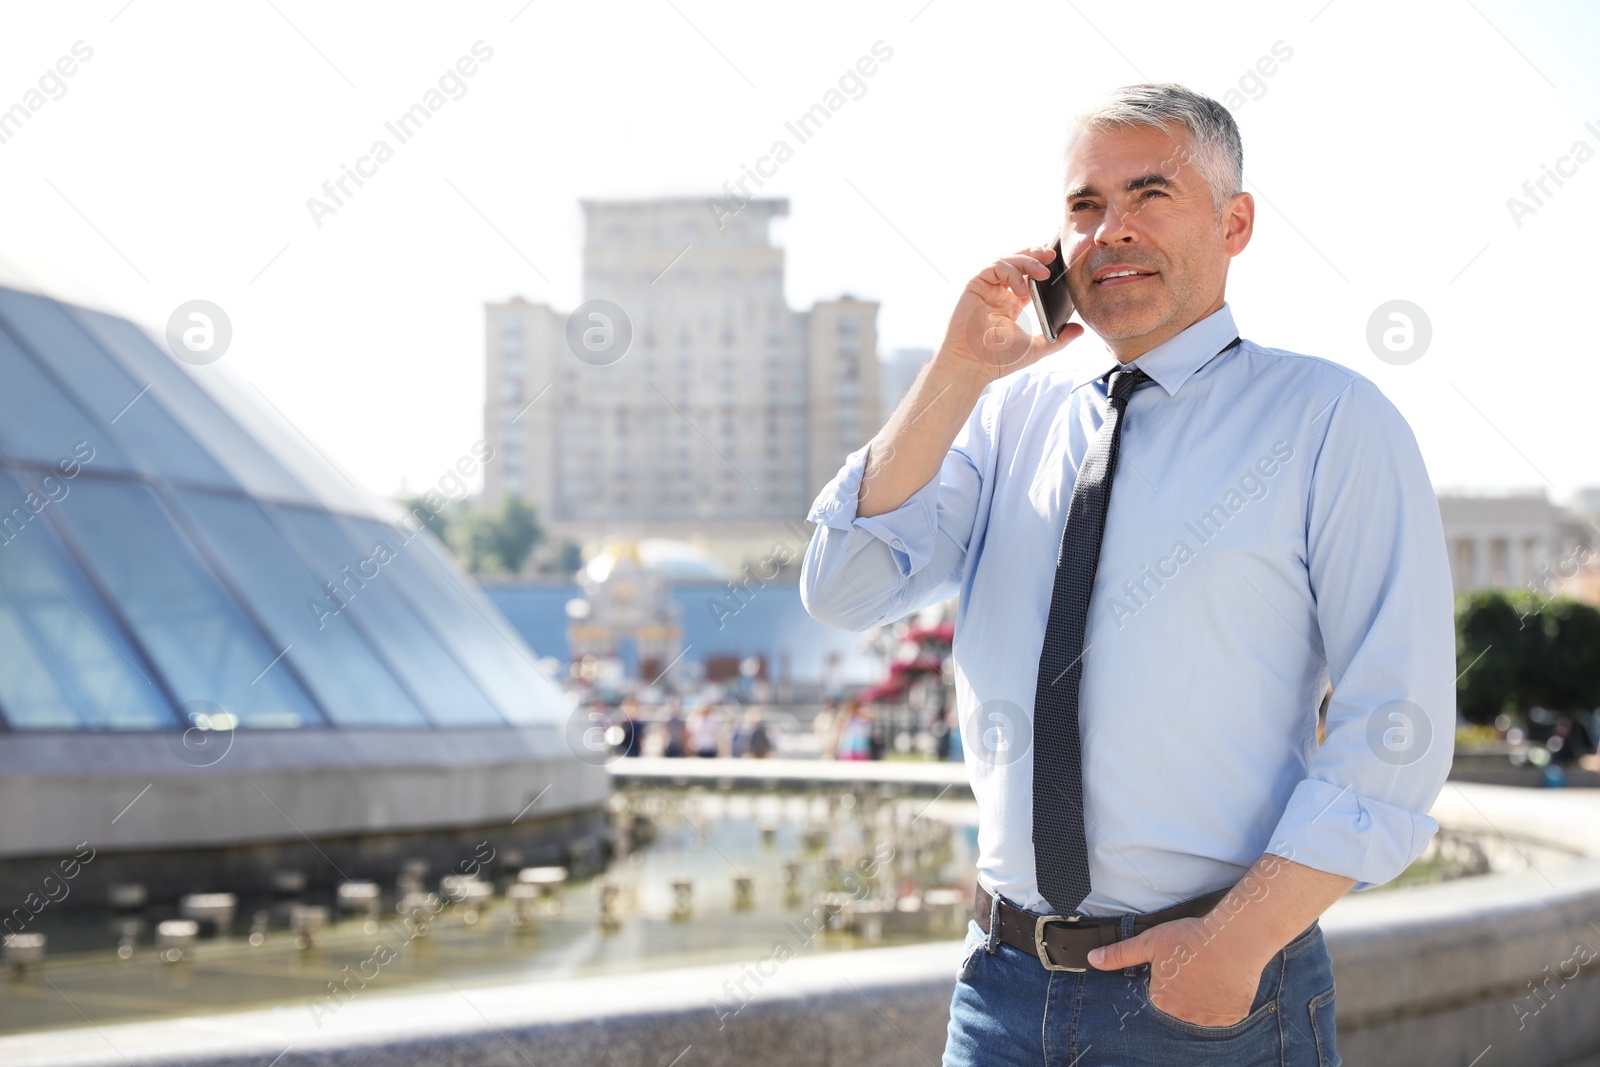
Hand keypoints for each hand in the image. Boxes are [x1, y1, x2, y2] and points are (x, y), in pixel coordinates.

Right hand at [935, 245, 1083, 382]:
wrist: (972, 366)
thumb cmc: (997, 360)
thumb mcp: (1035, 348)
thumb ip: (1057, 340)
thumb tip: (1080, 330)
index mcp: (1010, 304)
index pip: (1027, 277)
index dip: (1041, 267)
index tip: (1058, 265)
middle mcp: (997, 293)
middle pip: (1017, 264)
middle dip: (1035, 255)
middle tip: (1052, 255)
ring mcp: (985, 288)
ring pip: (1006, 261)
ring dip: (1026, 261)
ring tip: (1043, 272)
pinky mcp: (974, 286)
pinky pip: (994, 267)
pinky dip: (1011, 273)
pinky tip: (1023, 288)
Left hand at [1087, 916, 1269, 1027]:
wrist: (1232, 939)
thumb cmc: (1190, 939)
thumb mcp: (1148, 942)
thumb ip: (1120, 954)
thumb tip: (1093, 959)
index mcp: (1161, 1000)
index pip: (1161, 990)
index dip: (1170, 972)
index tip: (1180, 959)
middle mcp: (1183, 1015)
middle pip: (1181, 1000)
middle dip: (1186, 985)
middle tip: (1196, 962)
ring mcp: (1209, 1019)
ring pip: (1203, 1006)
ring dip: (1206, 993)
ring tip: (1211, 969)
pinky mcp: (1232, 1016)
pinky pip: (1225, 1011)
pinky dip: (1225, 998)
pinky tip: (1225, 979)